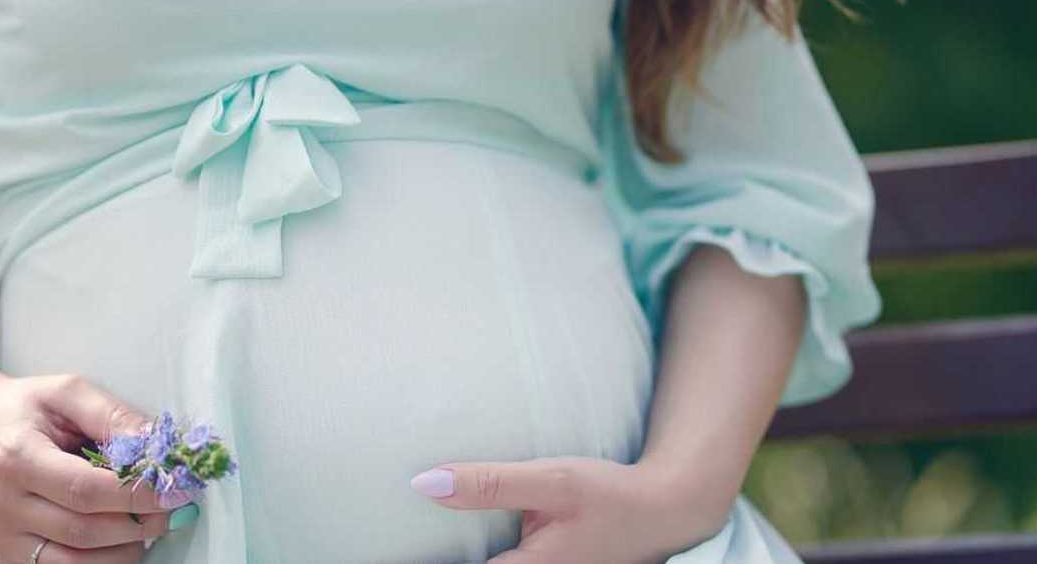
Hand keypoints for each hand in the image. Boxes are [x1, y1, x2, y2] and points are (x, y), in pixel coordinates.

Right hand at [0, 373, 194, 562]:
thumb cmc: (26, 409)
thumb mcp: (68, 392)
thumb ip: (114, 416)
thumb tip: (158, 447)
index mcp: (16, 458)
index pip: (86, 489)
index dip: (138, 495)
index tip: (179, 490)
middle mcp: (3, 506)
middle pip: (85, 530)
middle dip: (140, 523)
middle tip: (175, 509)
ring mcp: (2, 539)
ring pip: (76, 562)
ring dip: (126, 549)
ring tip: (151, 523)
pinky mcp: (8, 558)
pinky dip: (102, 563)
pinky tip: (123, 541)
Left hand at [410, 456, 730, 563]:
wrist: (665, 512)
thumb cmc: (609, 494)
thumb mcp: (551, 480)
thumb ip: (489, 484)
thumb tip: (422, 484)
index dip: (414, 557)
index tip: (371, 547)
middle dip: (434, 551)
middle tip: (378, 542)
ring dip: (455, 551)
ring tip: (411, 535)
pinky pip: (498, 562)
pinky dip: (478, 550)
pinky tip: (458, 534)